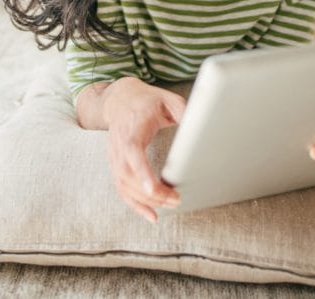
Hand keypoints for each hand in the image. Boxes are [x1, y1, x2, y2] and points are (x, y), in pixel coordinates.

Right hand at [99, 77, 185, 222]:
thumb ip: (182, 110)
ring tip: (169, 206)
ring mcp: (114, 156)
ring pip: (124, 185)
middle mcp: (119, 144)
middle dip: (151, 192)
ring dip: (145, 200)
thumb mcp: (167, 99)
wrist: (120, 99)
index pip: (132, 151)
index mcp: (132, 127)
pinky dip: (135, 204)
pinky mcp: (115, 165)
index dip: (141, 171)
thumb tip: (200, 124)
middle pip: (128, 175)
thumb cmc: (146, 101)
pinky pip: (121, 188)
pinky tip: (151, 215)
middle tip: (176, 199)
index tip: (153, 188)